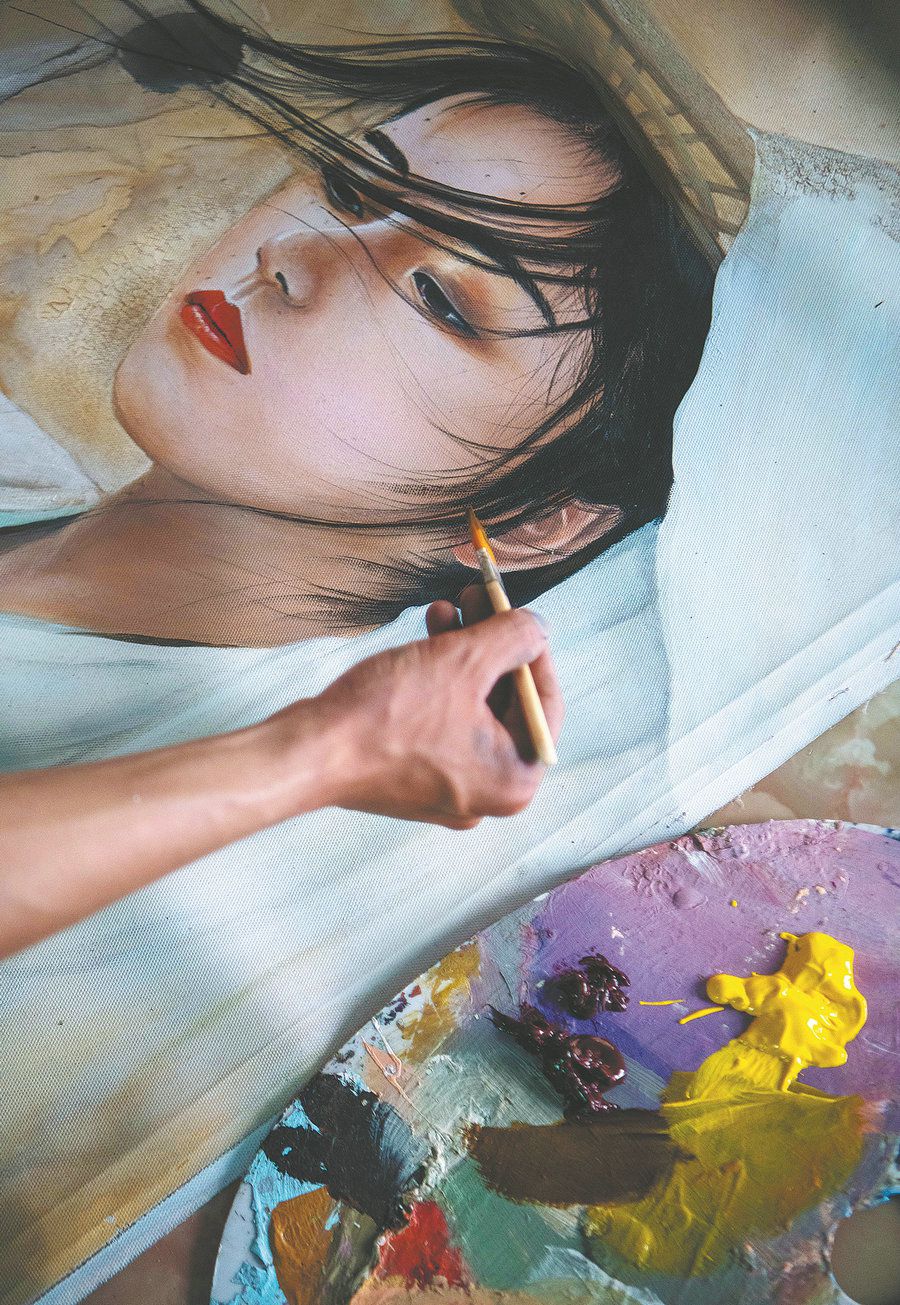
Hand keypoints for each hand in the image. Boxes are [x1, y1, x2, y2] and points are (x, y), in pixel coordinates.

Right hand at [280, 595, 561, 828]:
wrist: (309, 753)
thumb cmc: (389, 715)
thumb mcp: (464, 660)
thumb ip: (514, 637)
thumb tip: (536, 628)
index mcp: (514, 779)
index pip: (544, 703)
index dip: (534, 647)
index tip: (519, 610)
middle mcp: (487, 795)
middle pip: (506, 704)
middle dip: (491, 644)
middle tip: (479, 598)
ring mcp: (448, 789)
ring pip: (470, 708)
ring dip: (462, 654)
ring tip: (446, 607)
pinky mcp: (412, 777)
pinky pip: (441, 723)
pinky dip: (437, 683)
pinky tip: (425, 638)